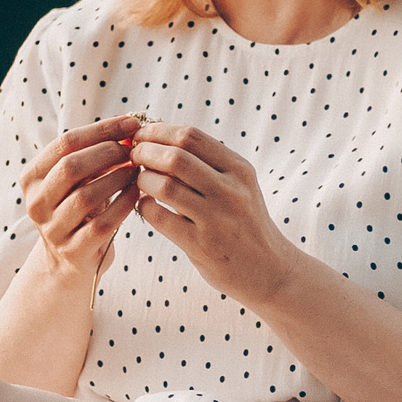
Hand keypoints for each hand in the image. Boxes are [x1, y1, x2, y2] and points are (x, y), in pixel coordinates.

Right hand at [21, 115, 143, 283]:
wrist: (69, 259)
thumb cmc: (78, 209)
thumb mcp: (76, 180)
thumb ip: (93, 154)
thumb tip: (129, 126)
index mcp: (32, 178)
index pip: (65, 143)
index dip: (101, 130)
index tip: (131, 123)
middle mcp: (36, 204)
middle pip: (71, 167)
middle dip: (107, 153)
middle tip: (133, 150)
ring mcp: (53, 230)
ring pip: (86, 196)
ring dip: (118, 179)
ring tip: (136, 171)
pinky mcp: (74, 252)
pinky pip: (103, 224)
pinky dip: (124, 204)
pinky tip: (137, 194)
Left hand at [130, 122, 306, 306]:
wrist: (268, 269)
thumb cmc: (244, 222)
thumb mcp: (239, 185)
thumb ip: (209, 163)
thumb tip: (160, 135)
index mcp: (239, 169)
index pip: (191, 136)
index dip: (158, 131)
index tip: (142, 135)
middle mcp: (231, 191)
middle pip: (175, 157)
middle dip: (145, 152)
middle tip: (133, 156)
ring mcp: (217, 219)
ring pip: (165, 186)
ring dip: (142, 179)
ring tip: (139, 180)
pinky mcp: (201, 245)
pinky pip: (160, 217)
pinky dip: (144, 206)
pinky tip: (145, 205)